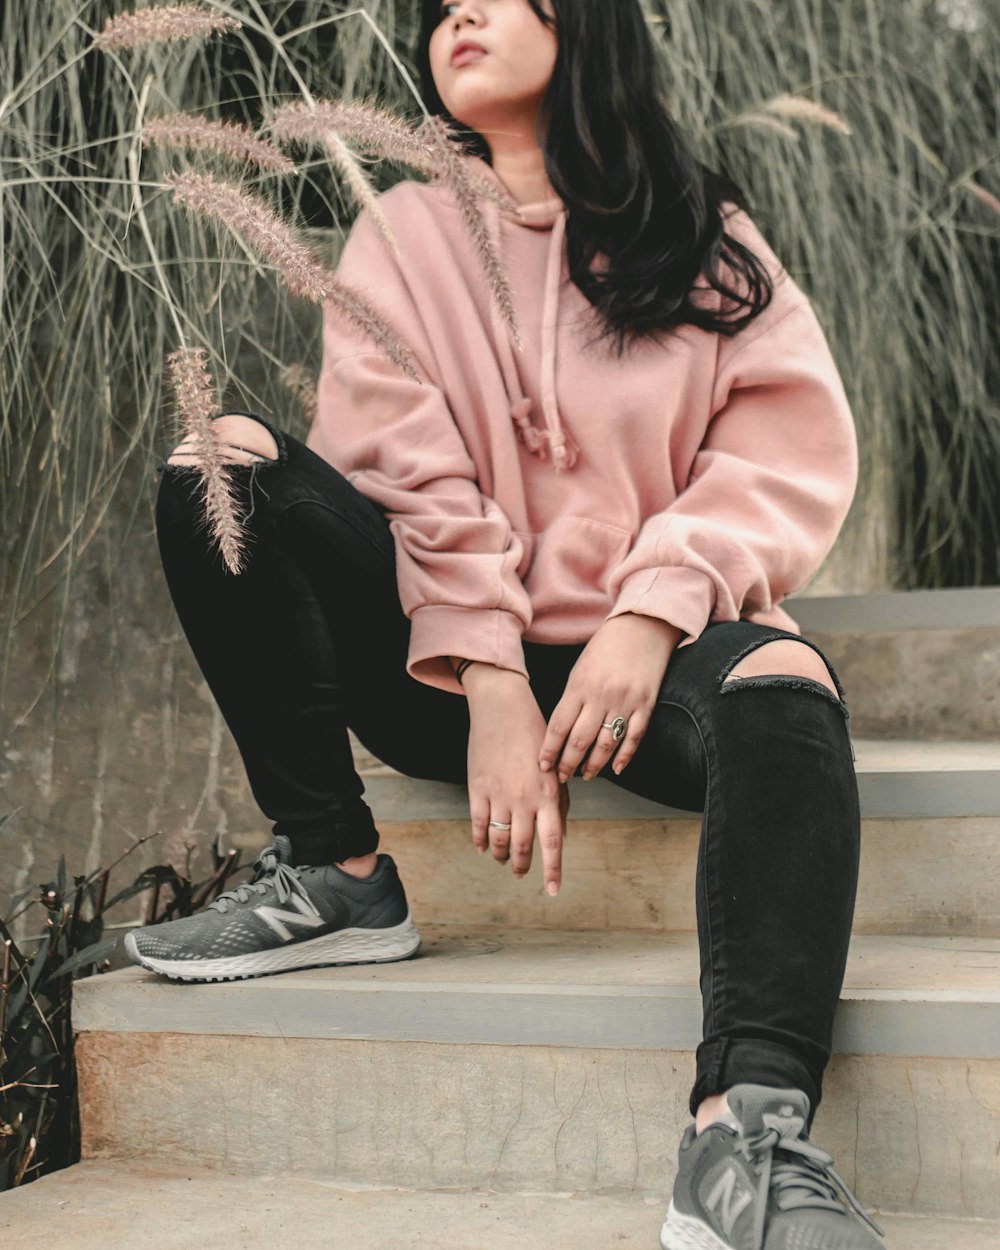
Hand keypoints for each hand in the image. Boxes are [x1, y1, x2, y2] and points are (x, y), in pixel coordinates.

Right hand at [463, 665, 569, 894]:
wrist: (504, 709)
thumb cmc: (535, 737)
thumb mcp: (555, 769)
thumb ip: (559, 803)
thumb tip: (561, 836)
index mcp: (548, 794)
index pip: (552, 842)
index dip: (553, 870)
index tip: (553, 892)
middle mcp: (524, 799)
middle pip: (524, 846)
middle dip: (524, 866)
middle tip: (523, 873)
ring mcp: (499, 794)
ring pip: (499, 840)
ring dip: (502, 855)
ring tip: (505, 860)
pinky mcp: (477, 788)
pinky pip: (477, 824)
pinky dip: (480, 841)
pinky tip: (483, 847)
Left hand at [538, 614, 680, 781]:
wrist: (641, 628)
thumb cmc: (605, 650)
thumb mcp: (580, 670)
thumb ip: (572, 700)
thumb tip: (561, 733)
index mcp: (580, 686)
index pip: (559, 726)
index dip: (550, 749)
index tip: (543, 764)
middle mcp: (601, 696)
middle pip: (580, 740)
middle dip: (568, 763)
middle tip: (561, 777)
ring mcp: (626, 702)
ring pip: (606, 744)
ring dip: (594, 765)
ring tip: (586, 775)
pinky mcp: (646, 705)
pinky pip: (634, 737)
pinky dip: (625, 756)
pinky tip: (616, 769)